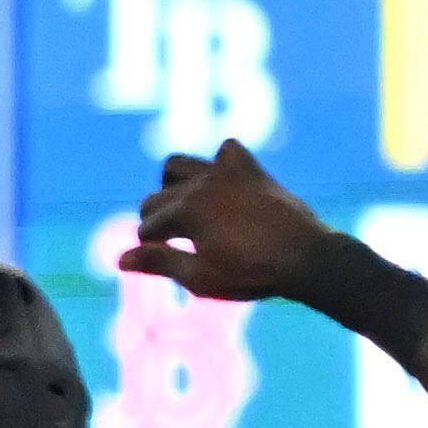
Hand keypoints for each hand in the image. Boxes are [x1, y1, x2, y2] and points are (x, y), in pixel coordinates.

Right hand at [116, 139, 333, 301]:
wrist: (307, 259)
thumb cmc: (251, 273)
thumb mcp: (200, 277)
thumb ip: (159, 263)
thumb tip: (120, 258)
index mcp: (186, 210)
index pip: (148, 227)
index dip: (149, 249)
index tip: (159, 262)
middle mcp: (201, 184)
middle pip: (157, 198)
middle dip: (156, 221)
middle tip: (171, 244)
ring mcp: (227, 173)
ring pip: (179, 164)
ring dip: (173, 185)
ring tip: (185, 209)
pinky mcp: (252, 171)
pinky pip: (227, 150)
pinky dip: (219, 163)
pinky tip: (223, 184)